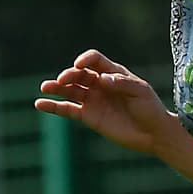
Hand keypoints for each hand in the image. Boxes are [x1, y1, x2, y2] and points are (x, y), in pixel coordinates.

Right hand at [34, 49, 180, 156]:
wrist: (153, 133)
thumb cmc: (150, 108)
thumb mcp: (140, 92)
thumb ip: (122, 83)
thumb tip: (102, 79)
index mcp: (114, 73)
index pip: (94, 60)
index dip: (86, 60)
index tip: (80, 65)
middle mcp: (100, 84)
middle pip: (79, 74)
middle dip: (69, 75)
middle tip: (62, 80)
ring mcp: (93, 100)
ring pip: (70, 90)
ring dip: (56, 87)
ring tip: (45, 87)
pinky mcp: (88, 116)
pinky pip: (67, 109)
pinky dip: (53, 106)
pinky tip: (40, 104)